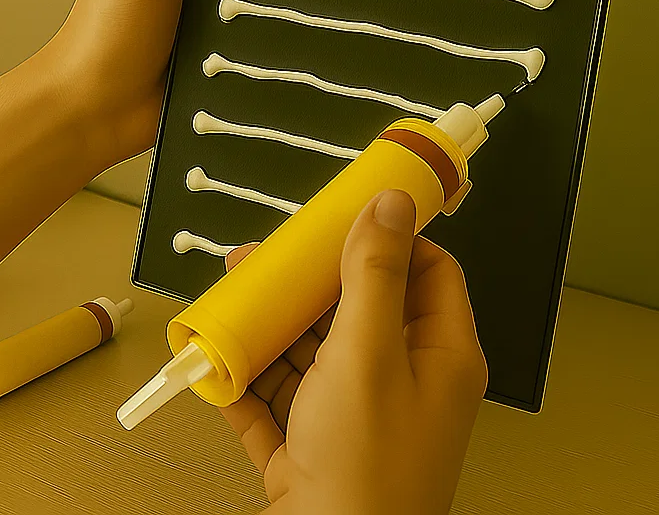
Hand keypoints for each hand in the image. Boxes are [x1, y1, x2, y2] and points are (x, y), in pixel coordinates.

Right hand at [221, 190, 487, 514]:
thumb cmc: (366, 458)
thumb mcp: (369, 349)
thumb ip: (375, 272)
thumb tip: (391, 200)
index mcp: (438, 356)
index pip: (429, 274)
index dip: (392, 240)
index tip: (344, 217)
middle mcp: (403, 383)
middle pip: (360, 309)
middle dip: (311, 281)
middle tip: (270, 254)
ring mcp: (356, 419)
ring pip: (315, 351)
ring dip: (273, 323)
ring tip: (232, 290)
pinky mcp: (313, 449)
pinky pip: (282, 399)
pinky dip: (253, 377)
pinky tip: (220, 352)